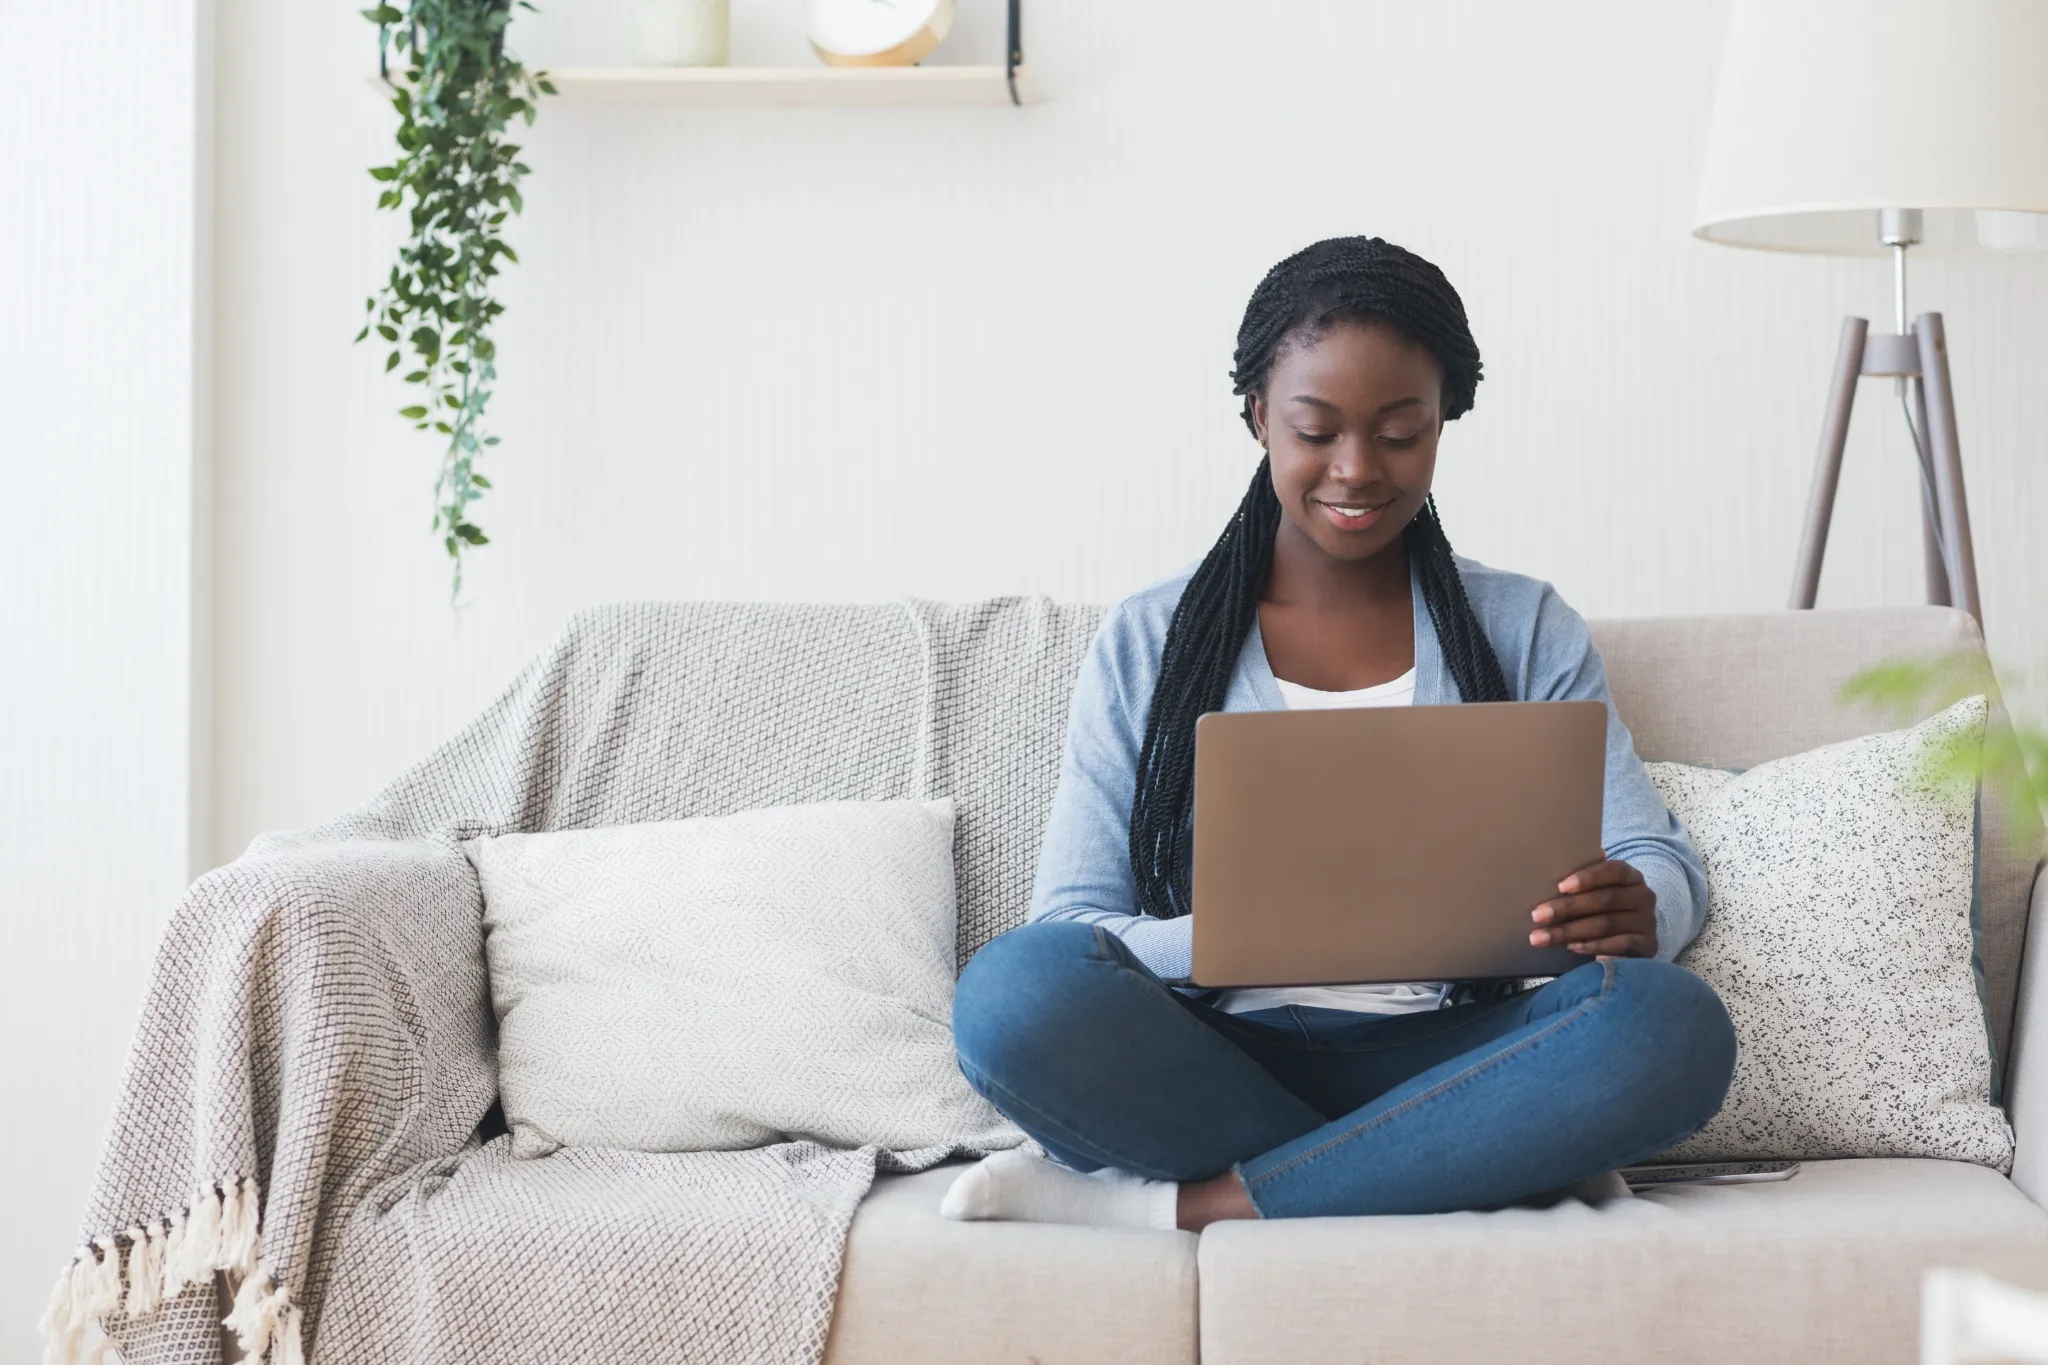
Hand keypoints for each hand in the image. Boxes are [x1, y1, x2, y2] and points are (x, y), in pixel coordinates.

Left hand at [1529, 857, 1657, 959]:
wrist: (1636, 936)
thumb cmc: (1606, 907)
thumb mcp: (1598, 890)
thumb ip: (1584, 878)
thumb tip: (1555, 859)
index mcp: (1631, 877)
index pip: (1614, 871)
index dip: (1588, 877)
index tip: (1561, 886)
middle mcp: (1643, 897)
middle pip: (1604, 900)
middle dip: (1567, 908)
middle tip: (1538, 915)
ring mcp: (1647, 922)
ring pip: (1606, 925)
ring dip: (1570, 932)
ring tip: (1541, 937)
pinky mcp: (1648, 946)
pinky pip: (1619, 946)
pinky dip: (1593, 947)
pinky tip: (1571, 947)